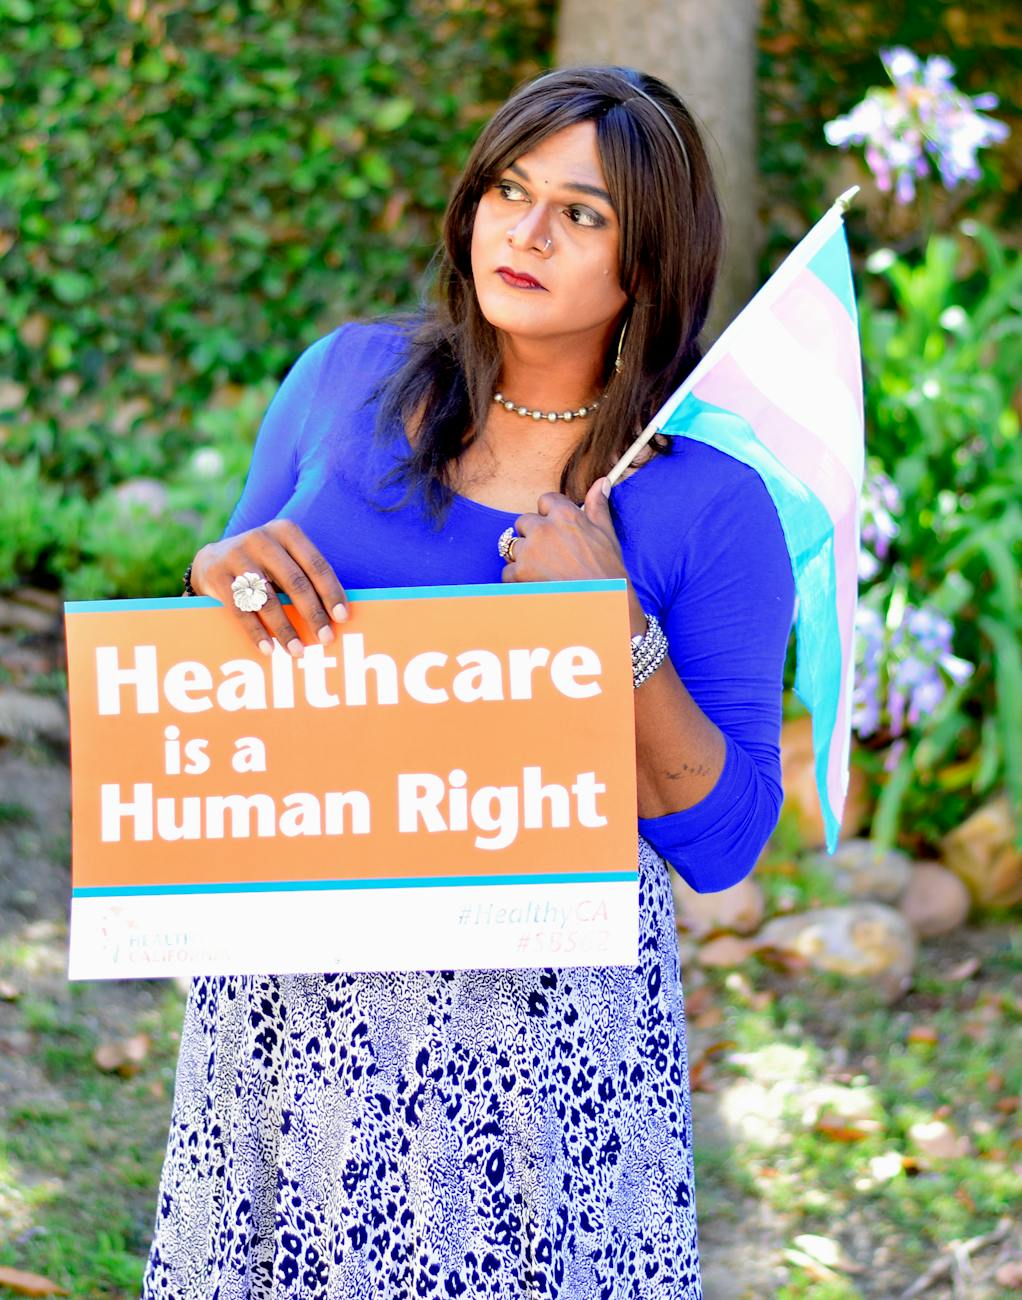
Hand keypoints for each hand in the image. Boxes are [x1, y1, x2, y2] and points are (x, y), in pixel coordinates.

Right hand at [189, 519, 347, 656]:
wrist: (212, 560)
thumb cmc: (263, 565)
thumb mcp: (284, 559)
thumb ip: (305, 577)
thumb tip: (335, 616)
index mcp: (285, 531)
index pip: (316, 565)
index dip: (331, 593)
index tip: (342, 618)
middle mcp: (261, 539)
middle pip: (295, 582)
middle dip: (313, 614)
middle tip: (326, 638)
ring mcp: (237, 555)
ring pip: (268, 599)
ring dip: (285, 629)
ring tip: (297, 650)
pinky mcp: (217, 575)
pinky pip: (241, 610)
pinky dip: (257, 632)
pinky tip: (269, 648)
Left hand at [501, 478, 628, 585]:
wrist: (602, 604)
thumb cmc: (608, 570)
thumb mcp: (606, 533)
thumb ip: (598, 505)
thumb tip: (603, 482)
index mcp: (565, 514)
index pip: (544, 500)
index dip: (549, 515)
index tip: (556, 529)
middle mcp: (544, 528)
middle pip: (524, 522)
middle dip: (533, 536)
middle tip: (551, 555)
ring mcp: (530, 551)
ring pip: (514, 547)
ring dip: (524, 557)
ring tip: (545, 571)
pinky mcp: (520, 573)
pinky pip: (508, 571)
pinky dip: (518, 579)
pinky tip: (537, 584)